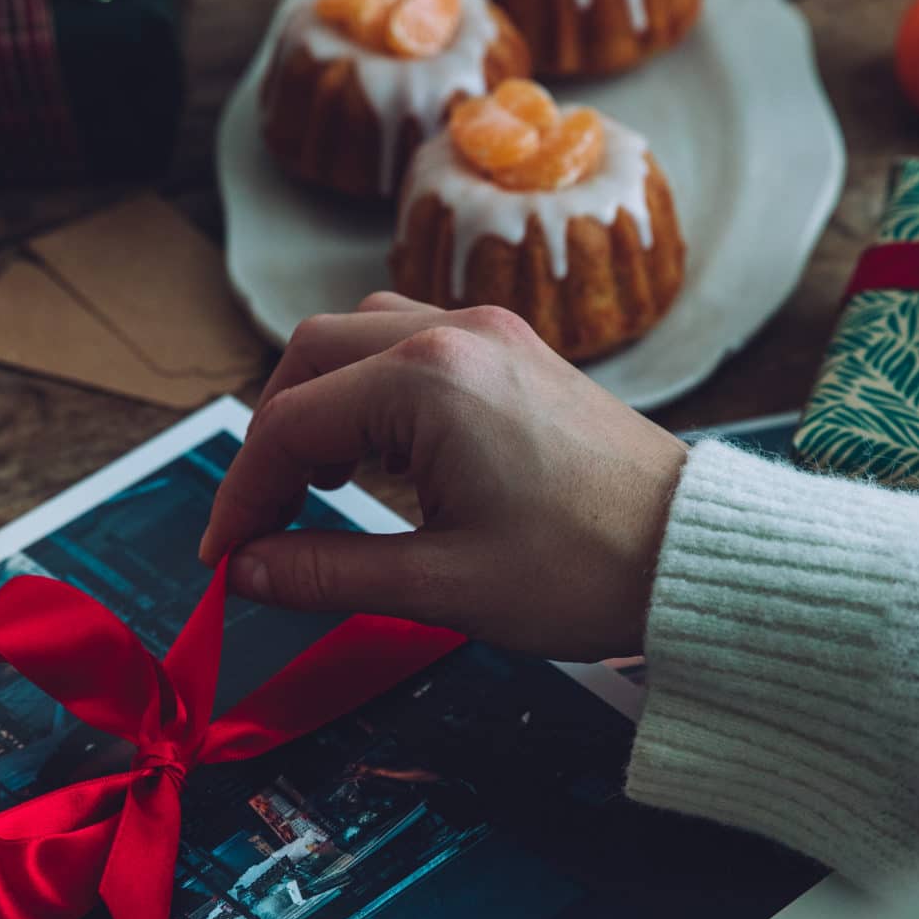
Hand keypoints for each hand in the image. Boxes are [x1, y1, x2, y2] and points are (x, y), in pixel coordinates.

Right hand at [201, 296, 687, 661]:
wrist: (694, 555)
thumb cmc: (586, 570)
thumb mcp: (442, 587)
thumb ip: (327, 573)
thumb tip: (246, 572)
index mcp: (429, 381)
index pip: (289, 425)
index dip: (242, 496)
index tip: (224, 559)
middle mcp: (454, 332)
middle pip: (310, 358)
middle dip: (271, 440)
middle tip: (261, 524)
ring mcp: (489, 331)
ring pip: (358, 337)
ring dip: (319, 403)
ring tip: (320, 486)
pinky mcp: (514, 348)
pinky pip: (412, 341)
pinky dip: (372, 389)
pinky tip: (381, 454)